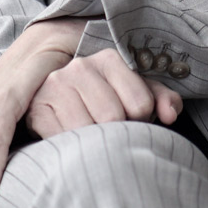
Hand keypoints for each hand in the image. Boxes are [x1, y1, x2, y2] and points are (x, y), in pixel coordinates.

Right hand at [25, 48, 182, 138]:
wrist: (52, 107)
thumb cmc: (103, 103)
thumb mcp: (136, 95)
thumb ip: (161, 100)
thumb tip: (170, 115)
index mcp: (109, 59)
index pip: (141, 103)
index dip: (140, 121)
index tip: (130, 121)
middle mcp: (80, 67)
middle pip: (114, 118)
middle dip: (116, 134)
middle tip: (109, 133)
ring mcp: (56, 86)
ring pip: (89, 129)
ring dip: (94, 143)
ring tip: (92, 139)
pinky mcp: (38, 110)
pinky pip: (63, 138)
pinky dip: (72, 149)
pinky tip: (73, 143)